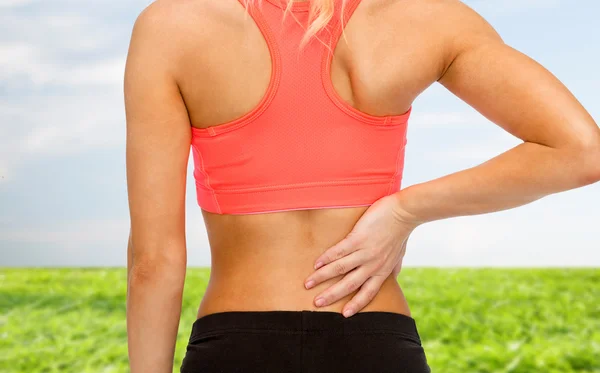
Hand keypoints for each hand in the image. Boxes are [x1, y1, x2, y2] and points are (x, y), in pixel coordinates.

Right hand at [303, 193, 421, 317]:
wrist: (404, 212)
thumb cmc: (401, 232)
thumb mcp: (399, 254)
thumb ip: (394, 267)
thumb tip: (394, 277)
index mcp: (382, 271)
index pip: (368, 293)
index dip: (356, 304)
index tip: (344, 315)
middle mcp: (373, 265)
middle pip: (349, 285)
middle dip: (332, 295)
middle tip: (317, 303)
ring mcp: (365, 252)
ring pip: (340, 269)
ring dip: (322, 277)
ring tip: (308, 283)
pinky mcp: (358, 238)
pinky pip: (338, 251)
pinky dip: (326, 258)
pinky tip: (316, 263)